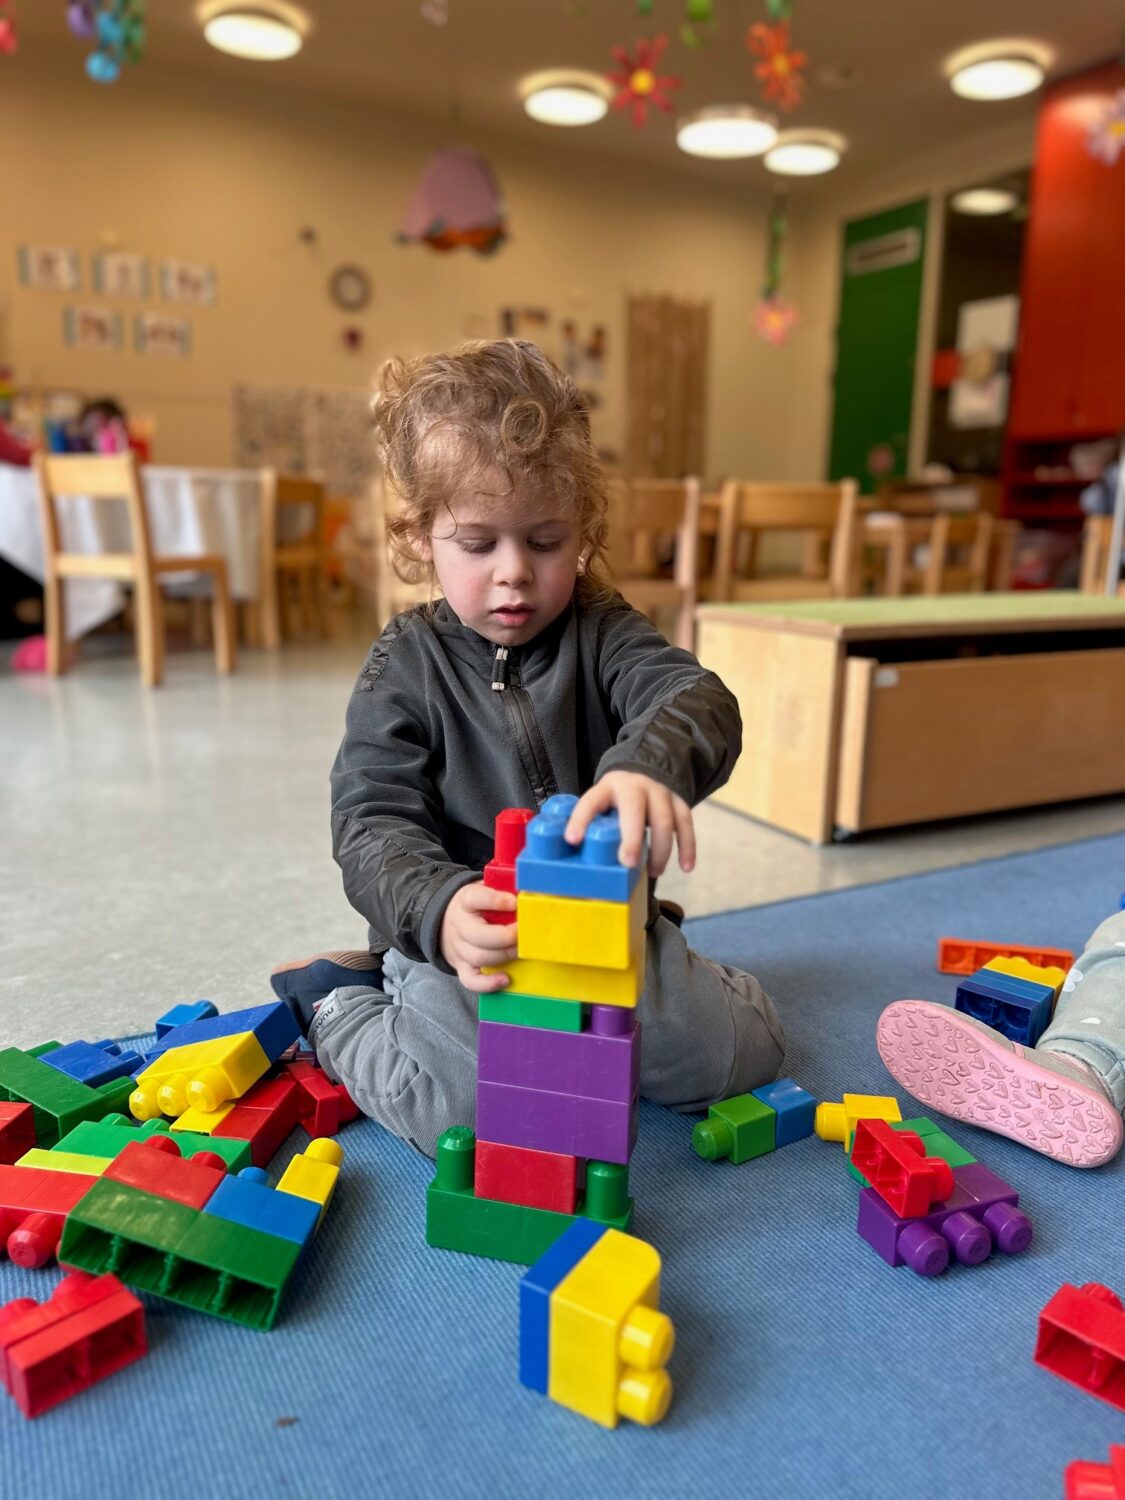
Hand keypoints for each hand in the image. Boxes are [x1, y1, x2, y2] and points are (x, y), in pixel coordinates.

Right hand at [439, 881, 517, 991]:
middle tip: (525, 933)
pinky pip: (471, 980)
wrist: (447, 920)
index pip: (475, 899)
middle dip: (506, 936)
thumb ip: (504, 888)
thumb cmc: (478, 905)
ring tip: (522, 950)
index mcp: (466, 901)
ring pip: (479, 957)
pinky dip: (488, 984)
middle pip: (478, 935)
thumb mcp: (486, 888)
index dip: (495, 900)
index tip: (514, 902)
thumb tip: (531, 890)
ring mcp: (458, 948)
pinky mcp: (461, 966)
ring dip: (504, 955)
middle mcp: (459, 925)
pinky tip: (506, 979)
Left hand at [564, 771, 695, 877]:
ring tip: (653, 872)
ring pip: (664, 818)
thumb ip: (595, 822)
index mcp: (608, 787)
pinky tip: (686, 867)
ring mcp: (660, 792)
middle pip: (634, 808)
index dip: (581, 819)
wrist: (647, 770)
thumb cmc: (618, 799)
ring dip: (661, 849)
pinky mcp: (679, 801)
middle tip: (628, 862)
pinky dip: (687, 846)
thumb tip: (575, 855)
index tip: (573, 840)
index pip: (591, 801)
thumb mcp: (603, 802)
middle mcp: (635, 786)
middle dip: (632, 837)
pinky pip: (686, 823)